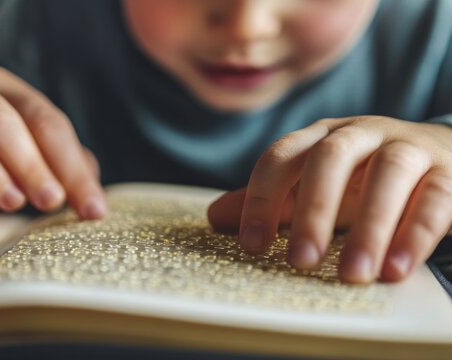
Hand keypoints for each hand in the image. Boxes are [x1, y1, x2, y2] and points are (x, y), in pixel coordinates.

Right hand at [0, 66, 105, 218]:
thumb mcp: (25, 170)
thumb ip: (60, 171)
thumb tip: (94, 192)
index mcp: (21, 96)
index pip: (57, 128)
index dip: (78, 170)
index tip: (95, 210)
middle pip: (34, 120)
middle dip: (52, 165)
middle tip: (59, 203)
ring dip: (20, 164)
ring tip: (28, 203)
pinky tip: (5, 197)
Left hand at [208, 117, 451, 282]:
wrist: (438, 157)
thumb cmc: (363, 178)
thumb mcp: (315, 187)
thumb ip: (272, 202)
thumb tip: (214, 218)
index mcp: (320, 137)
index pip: (280, 158)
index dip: (261, 199)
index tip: (251, 246)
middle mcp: (360, 133)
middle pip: (330, 158)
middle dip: (313, 210)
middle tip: (301, 261)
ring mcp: (407, 147)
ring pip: (388, 174)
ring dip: (370, 226)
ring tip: (353, 275)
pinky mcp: (448, 171)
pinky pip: (435, 197)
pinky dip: (416, 232)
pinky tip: (396, 269)